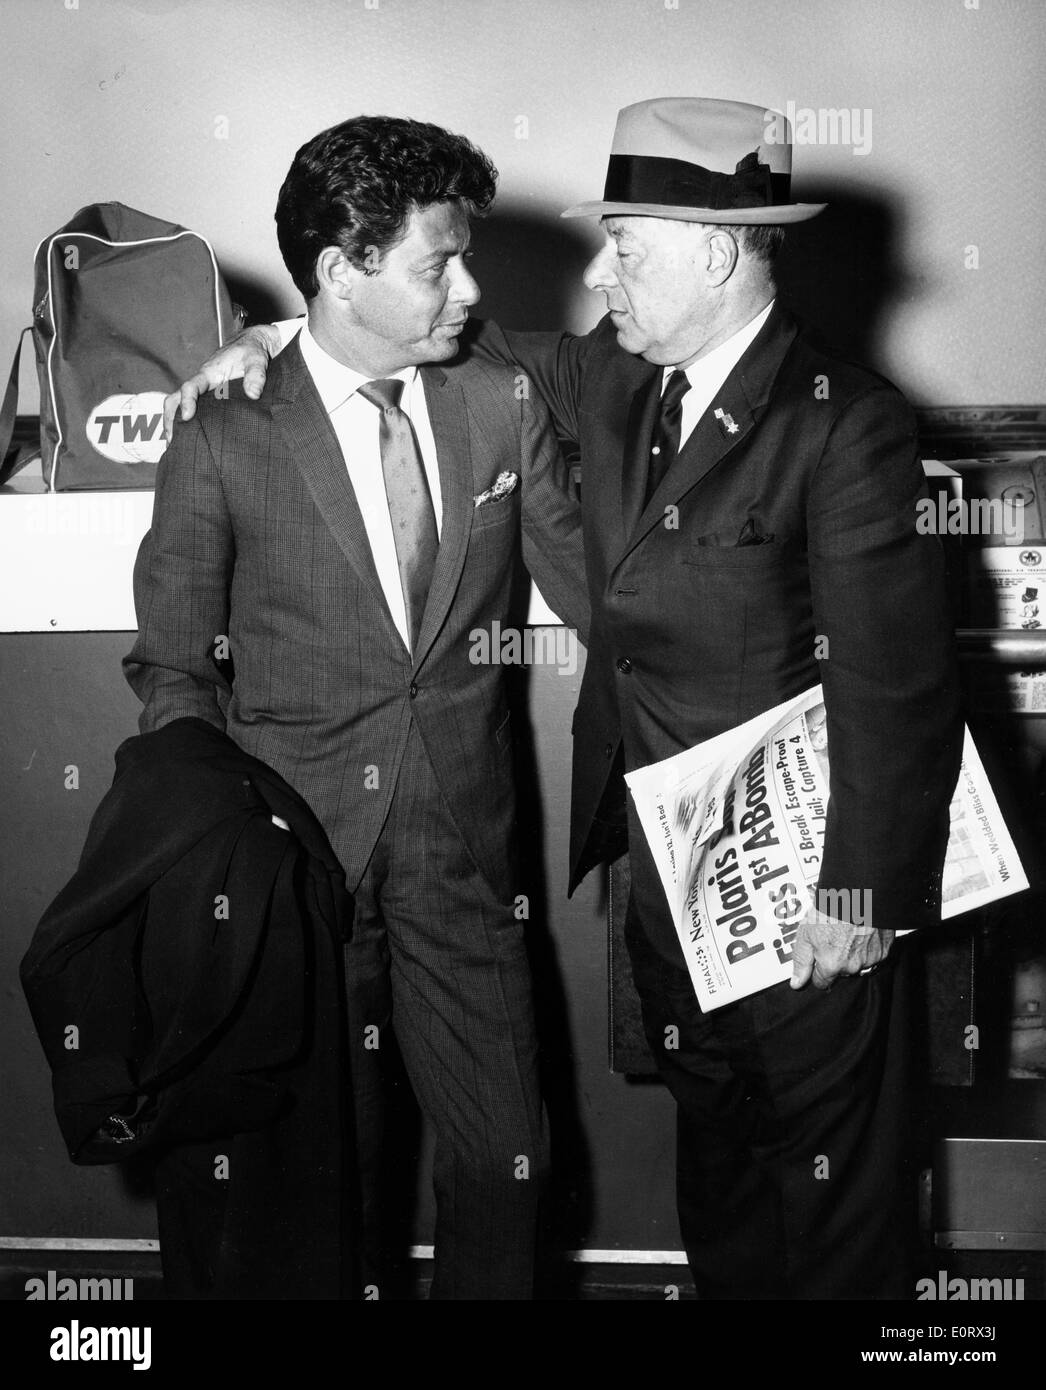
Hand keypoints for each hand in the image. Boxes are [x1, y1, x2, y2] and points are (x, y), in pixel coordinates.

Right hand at [163, 323, 281, 438]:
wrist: (252, 346)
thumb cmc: (252, 351)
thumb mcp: (257, 359)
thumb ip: (256, 375)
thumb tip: (253, 394)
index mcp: (209, 373)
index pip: (190, 387)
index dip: (187, 402)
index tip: (187, 417)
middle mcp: (202, 383)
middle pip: (176, 399)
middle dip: (170, 419)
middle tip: (172, 442)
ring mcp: (204, 392)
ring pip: (181, 407)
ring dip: (176, 424)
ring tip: (178, 447)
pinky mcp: (210, 399)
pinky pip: (195, 411)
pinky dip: (189, 424)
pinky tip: (193, 440)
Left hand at [790, 906, 893, 990]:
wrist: (859, 893)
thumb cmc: (832, 908)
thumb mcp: (806, 933)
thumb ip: (801, 961)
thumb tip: (797, 983)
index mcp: (831, 964)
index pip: (821, 982)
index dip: (817, 971)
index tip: (817, 960)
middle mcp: (852, 966)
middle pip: (840, 972)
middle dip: (835, 960)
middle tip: (833, 938)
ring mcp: (870, 959)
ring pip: (857, 964)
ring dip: (852, 954)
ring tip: (848, 932)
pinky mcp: (884, 950)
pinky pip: (873, 954)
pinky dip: (868, 946)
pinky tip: (861, 931)